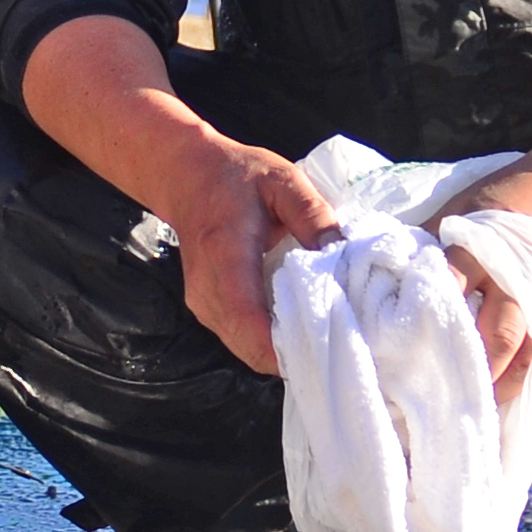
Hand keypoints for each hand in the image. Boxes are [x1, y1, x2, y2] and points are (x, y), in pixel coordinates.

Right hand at [169, 141, 348, 377]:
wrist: (187, 178)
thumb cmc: (237, 176)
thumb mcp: (283, 180)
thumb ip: (313, 215)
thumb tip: (344, 253)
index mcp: (226, 255)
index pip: (249, 321)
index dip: (286, 346)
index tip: (330, 348)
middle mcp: (207, 289)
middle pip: (251, 348)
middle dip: (296, 354)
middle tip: (342, 345)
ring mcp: (202, 304)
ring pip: (247, 351)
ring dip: (285, 352)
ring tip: (325, 337)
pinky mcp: (206, 312)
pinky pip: (241, 341)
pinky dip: (271, 343)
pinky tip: (299, 328)